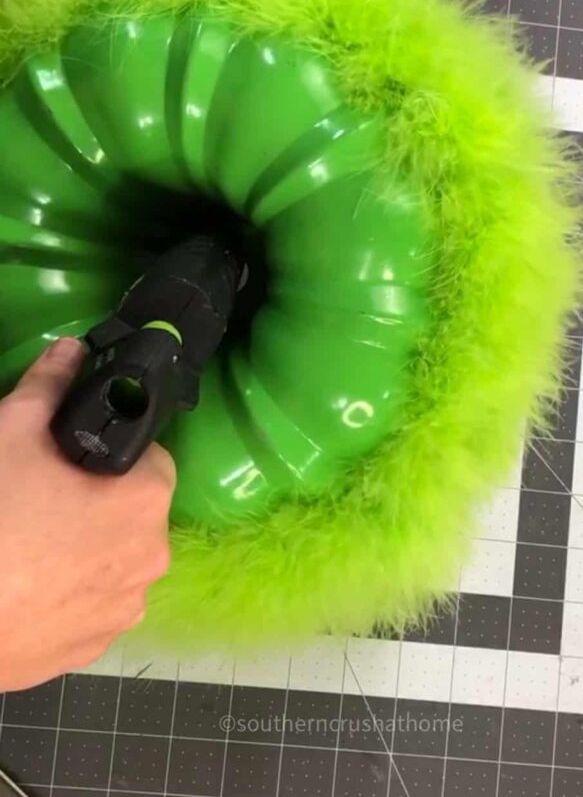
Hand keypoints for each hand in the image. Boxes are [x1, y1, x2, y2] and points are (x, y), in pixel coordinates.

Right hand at [0, 338, 175, 691]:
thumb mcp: (11, 432)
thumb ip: (49, 385)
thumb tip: (71, 350)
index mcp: (146, 501)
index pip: (151, 458)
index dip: (114, 452)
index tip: (75, 457)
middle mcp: (153, 558)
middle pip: (135, 510)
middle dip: (100, 499)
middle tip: (45, 496)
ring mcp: (125, 609)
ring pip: (117, 558)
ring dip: (90, 547)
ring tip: (32, 541)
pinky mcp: (96, 647)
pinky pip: (96, 602)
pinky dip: (73, 591)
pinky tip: (31, 582)